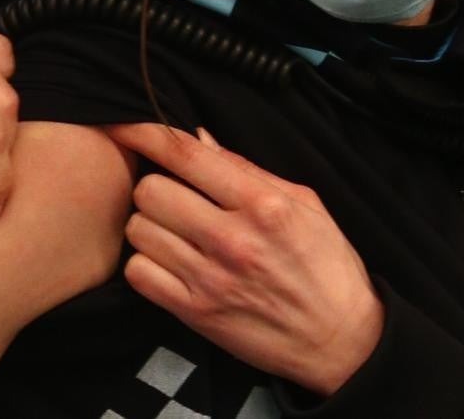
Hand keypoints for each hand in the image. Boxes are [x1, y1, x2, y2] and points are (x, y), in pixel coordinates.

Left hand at [105, 123, 382, 394]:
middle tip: (170, 196)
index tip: (122, 124)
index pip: (187, 155)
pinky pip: (138, 274)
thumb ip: (248, 170)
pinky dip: (144, 264)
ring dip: (148, 225)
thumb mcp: (305, 205)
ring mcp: (211, 278)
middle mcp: (233, 239)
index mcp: (261, 204)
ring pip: (139, 230)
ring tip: (171, 231)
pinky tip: (166, 262)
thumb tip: (201, 139)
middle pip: (151, 190)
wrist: (341, 340)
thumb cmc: (326, 266)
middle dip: (154, 186)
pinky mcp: (196, 313)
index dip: (145, 133)